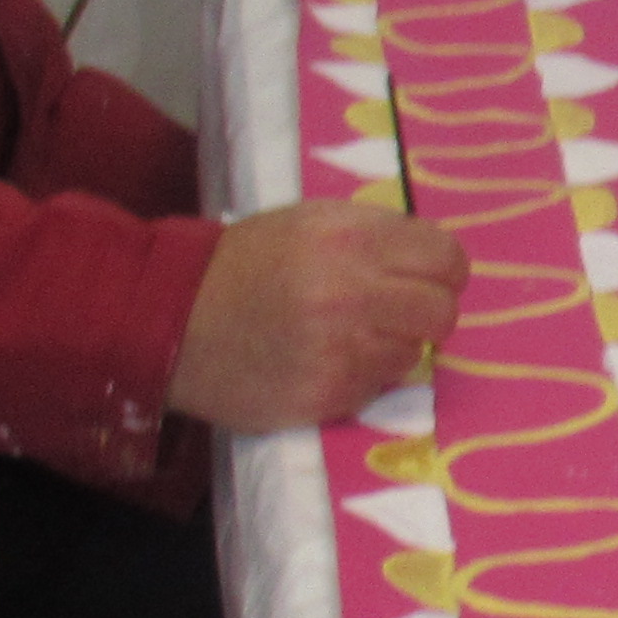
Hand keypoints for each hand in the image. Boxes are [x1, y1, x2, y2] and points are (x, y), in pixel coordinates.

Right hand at [169, 201, 473, 429]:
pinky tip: (322, 362)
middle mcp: (353, 290)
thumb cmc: (243, 264)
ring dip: (390, 347)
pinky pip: (376, 388)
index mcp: (351, 236)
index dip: (443, 271)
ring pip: (413, 354)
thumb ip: (374, 236)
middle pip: (442, 311)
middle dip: (426, 314)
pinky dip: (360, 378)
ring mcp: (342, 347)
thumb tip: (432, 263)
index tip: (426, 279)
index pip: (446, 258)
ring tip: (345, 337)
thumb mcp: (308, 223)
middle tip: (396, 314)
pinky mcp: (328, 394)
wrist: (170, 318)